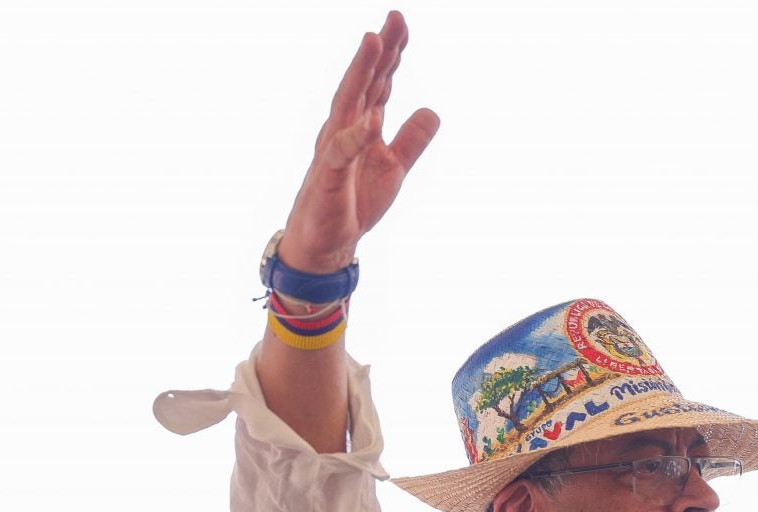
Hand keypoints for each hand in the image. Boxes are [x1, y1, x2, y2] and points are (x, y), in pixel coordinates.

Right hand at [277, 11, 438, 272]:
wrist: (325, 243)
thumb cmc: (353, 203)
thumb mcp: (394, 169)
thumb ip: (411, 140)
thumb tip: (432, 110)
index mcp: (361, 125)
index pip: (378, 83)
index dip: (391, 54)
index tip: (401, 23)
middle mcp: (344, 130)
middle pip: (364, 83)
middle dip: (379, 51)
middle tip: (393, 18)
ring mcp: (334, 151)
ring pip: (348, 105)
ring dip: (361, 74)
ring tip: (374, 44)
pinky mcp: (329, 178)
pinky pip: (343, 154)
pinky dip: (357, 136)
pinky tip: (373, 120)